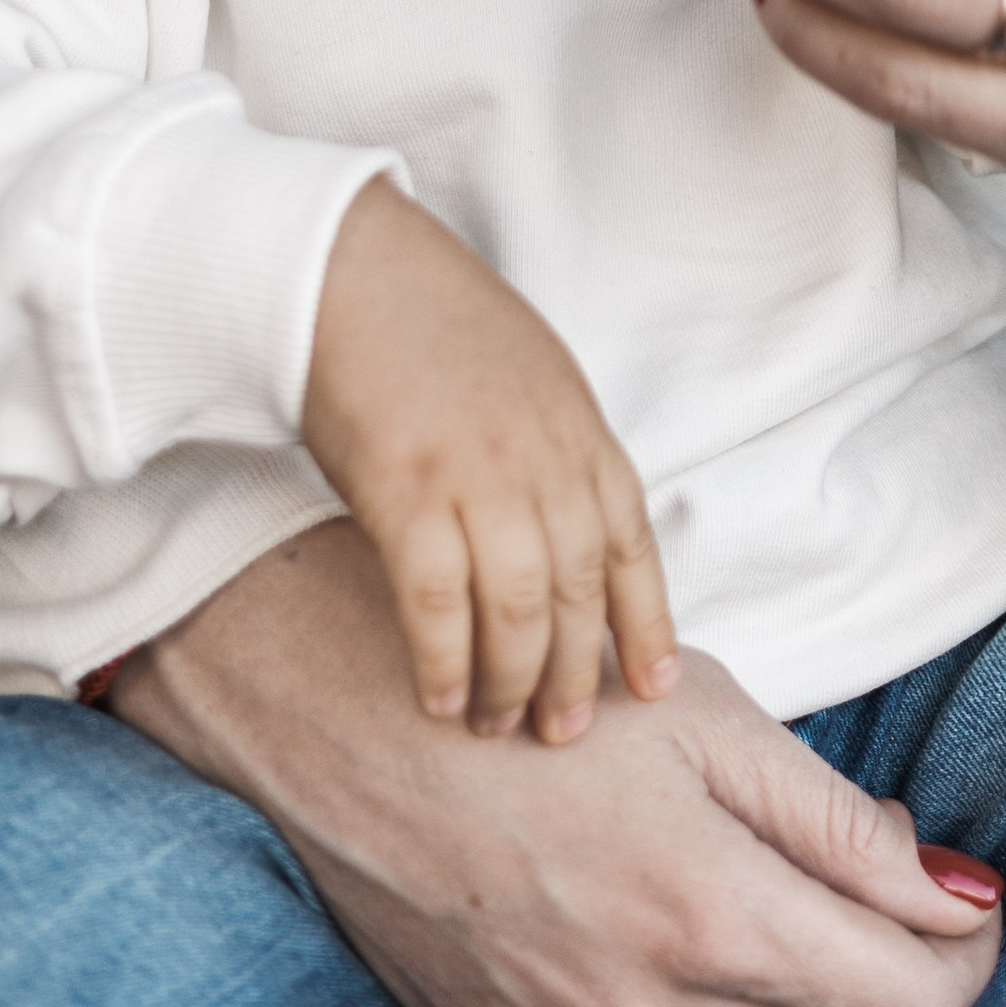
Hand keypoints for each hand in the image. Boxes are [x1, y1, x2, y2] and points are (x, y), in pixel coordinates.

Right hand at [114, 520, 1003, 1006]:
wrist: (363, 731)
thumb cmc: (549, 702)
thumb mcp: (716, 722)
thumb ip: (847, 827)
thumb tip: (963, 901)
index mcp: (710, 914)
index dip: (967, 958)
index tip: (964, 902)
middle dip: (893, 977)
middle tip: (879, 888)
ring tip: (793, 919)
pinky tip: (713, 970)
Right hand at [302, 178, 676, 743]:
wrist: (351, 272)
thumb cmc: (436, 325)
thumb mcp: (533, 379)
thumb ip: (560, 453)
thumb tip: (573, 534)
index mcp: (580, 430)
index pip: (633, 546)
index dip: (646, 624)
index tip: (654, 687)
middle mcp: (544, 459)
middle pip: (580, 591)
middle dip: (578, 673)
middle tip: (563, 735)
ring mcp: (479, 476)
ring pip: (519, 608)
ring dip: (514, 680)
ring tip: (499, 724)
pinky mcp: (406, 492)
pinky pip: (438, 600)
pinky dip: (446, 658)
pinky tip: (440, 697)